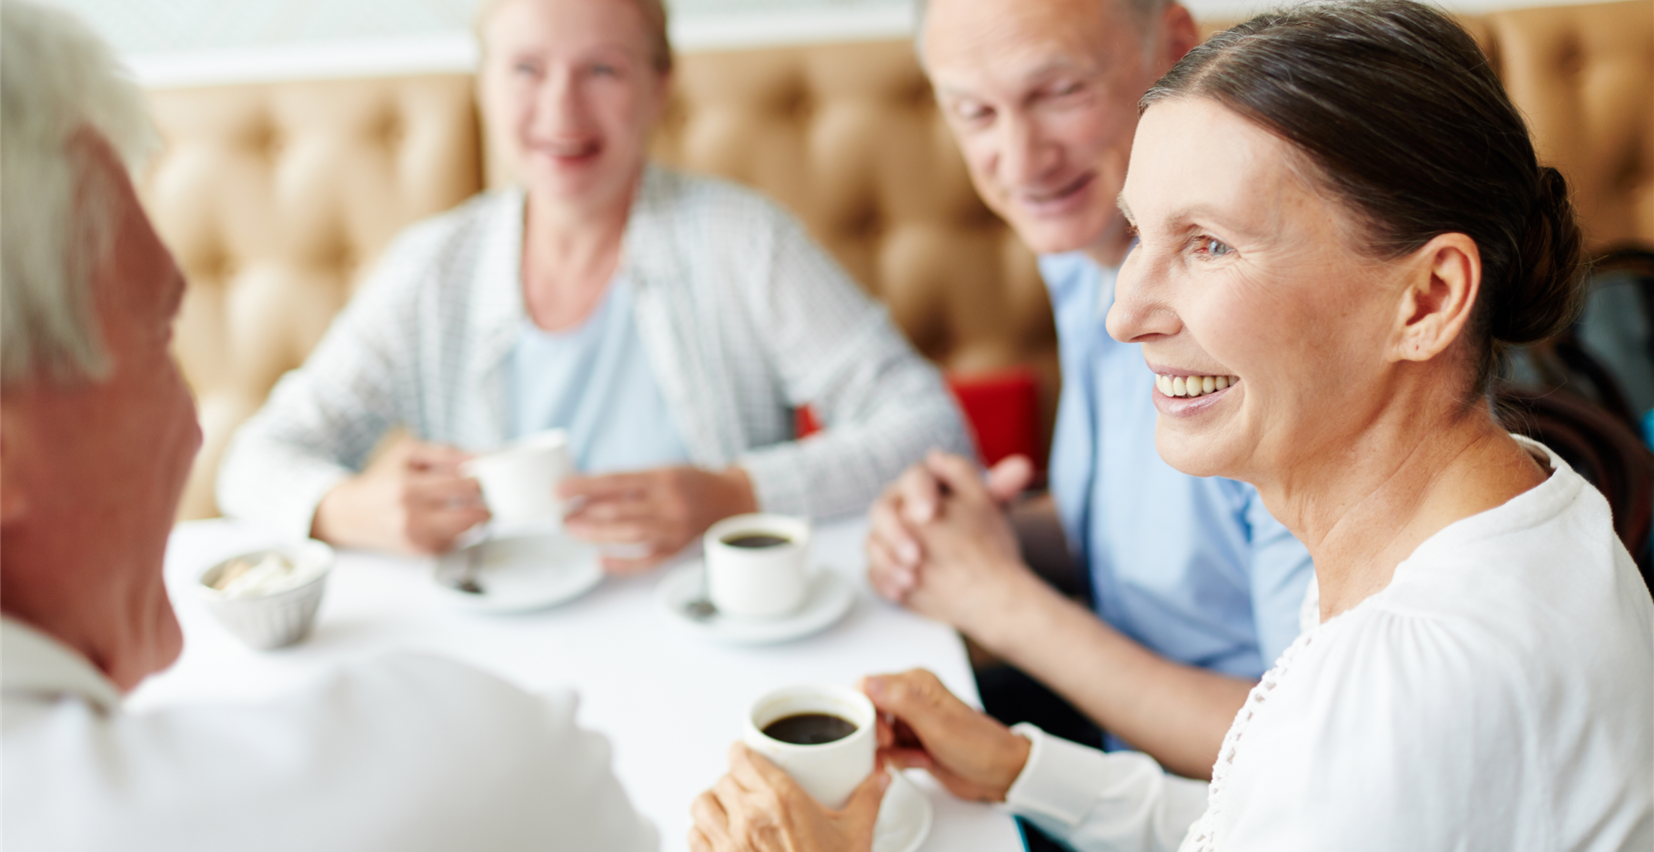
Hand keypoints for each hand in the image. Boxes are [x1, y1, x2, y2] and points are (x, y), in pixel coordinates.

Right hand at [311, 438, 488, 554]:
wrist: (351, 513)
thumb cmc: (383, 479)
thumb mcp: (409, 453)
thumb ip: (447, 453)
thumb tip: (482, 457)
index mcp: (408, 487)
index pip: (464, 485)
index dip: (483, 480)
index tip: (490, 476)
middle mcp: (410, 517)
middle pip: (471, 514)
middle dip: (486, 502)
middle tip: (489, 493)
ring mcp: (416, 539)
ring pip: (468, 532)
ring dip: (478, 518)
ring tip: (473, 505)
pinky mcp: (420, 553)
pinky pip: (455, 543)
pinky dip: (460, 531)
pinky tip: (450, 519)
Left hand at [559, 465, 756, 572]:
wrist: (730, 500)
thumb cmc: (690, 483)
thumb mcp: (662, 472)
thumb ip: (629, 483)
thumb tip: (586, 493)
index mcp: (663, 479)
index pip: (616, 482)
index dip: (584, 486)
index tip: (559, 490)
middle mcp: (669, 504)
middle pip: (620, 511)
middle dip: (585, 514)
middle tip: (562, 516)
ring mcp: (673, 529)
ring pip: (630, 535)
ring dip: (597, 535)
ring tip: (573, 532)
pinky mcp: (676, 549)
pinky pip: (646, 561)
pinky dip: (621, 564)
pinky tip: (599, 561)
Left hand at [689, 743, 887, 851]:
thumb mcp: (854, 835)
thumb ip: (867, 801)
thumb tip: (880, 779)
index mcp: (780, 800)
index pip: (741, 756)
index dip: (743, 755)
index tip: (748, 758)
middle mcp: (748, 818)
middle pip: (722, 780)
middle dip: (734, 783)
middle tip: (748, 792)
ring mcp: (728, 844)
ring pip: (701, 805)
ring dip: (713, 806)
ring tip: (727, 812)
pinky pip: (694, 838)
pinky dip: (702, 835)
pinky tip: (718, 839)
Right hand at [862, 670, 1030, 802]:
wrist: (1001, 773)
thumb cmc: (980, 745)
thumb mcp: (937, 724)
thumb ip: (901, 702)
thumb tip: (868, 684)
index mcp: (915, 683)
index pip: (867, 687)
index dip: (865, 712)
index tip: (879, 733)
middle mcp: (910, 698)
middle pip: (868, 712)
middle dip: (877, 735)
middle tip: (894, 746)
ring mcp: (910, 721)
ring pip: (876, 735)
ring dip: (891, 752)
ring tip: (917, 757)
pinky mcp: (912, 742)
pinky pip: (888, 751)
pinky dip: (899, 760)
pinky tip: (921, 762)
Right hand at [866, 451, 1037, 640]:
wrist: (978, 578)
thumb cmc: (981, 536)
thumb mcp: (990, 511)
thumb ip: (1001, 488)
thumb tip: (1021, 467)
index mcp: (923, 485)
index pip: (915, 477)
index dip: (918, 493)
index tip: (928, 514)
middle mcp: (899, 506)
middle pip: (883, 510)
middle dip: (896, 532)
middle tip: (915, 555)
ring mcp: (886, 538)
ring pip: (873, 542)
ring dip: (887, 560)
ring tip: (911, 578)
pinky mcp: (883, 565)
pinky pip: (873, 571)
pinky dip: (884, 581)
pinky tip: (901, 591)